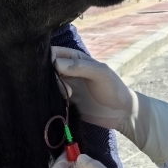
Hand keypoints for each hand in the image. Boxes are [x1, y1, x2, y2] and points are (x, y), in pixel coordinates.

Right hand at [53, 47, 167, 162]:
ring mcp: (64, 87)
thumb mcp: (101, 73)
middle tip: (65, 87)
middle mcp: (66, 71)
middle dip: (48, 77)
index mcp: (74, 58)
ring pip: (46, 84)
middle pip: (45, 69)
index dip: (47, 58)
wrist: (122, 114)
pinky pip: (50, 98)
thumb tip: (56, 64)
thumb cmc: (114, 89)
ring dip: (52, 90)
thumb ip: (80, 66)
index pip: (53, 52)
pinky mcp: (63, 102)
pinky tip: (63, 103)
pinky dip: (51, 100)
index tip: (54, 69)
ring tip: (68, 96)